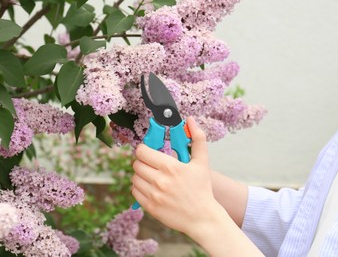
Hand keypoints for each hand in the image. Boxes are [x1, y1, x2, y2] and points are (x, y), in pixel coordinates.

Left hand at [131, 116, 216, 234]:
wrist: (203, 217)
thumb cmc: (201, 189)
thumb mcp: (202, 162)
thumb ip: (197, 139)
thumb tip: (190, 120)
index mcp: (170, 167)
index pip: (142, 151)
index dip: (144, 149)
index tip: (149, 151)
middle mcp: (159, 180)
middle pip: (136, 164)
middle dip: (143, 162)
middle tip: (152, 164)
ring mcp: (153, 195)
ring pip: (134, 178)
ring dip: (141, 175)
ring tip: (152, 176)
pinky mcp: (150, 207)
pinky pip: (135, 192)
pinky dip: (140, 188)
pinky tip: (151, 188)